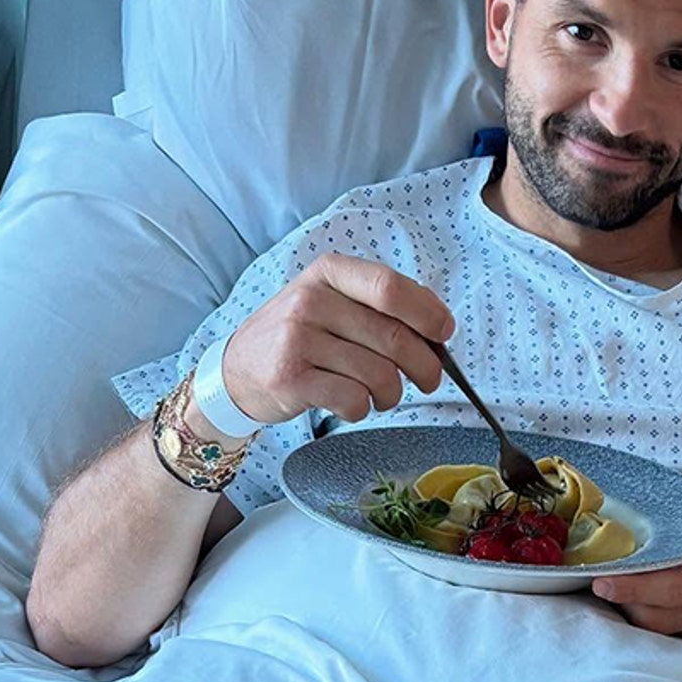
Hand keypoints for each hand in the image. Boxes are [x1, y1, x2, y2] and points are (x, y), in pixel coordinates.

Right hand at [220, 253, 454, 424]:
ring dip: (392, 393)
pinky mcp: (290, 379)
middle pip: (393, 337)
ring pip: (379, 374)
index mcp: (329, 273)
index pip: (390, 288)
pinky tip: (352, 402)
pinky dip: (363, 409)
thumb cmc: (299, 336)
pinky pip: (354, 400)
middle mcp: (310, 300)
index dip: (427, 313)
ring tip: (382, 394)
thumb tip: (440, 325)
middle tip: (428, 379)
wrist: (236, 370)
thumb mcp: (332, 301)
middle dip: (424, 366)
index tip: (444, 333)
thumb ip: (380, 304)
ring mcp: (297, 339)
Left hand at [590, 481, 681, 648]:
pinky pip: (673, 628)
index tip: (604, 579)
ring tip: (608, 589)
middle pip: (663, 612)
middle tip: (595, 582)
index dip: (638, 586)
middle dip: (625, 601)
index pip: (678, 584)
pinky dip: (649, 617)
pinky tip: (629, 601)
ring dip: (633, 612)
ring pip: (665, 625)